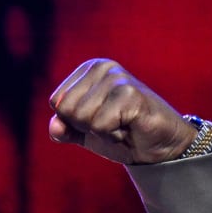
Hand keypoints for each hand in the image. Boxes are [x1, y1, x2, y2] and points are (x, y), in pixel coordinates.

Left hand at [48, 60, 197, 165]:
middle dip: (86, 126)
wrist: (157, 145)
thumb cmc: (119, 133)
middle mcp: (102, 67)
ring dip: (101, 132)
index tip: (97, 119)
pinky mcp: (130, 95)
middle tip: (111, 123)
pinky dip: (112, 135)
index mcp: (89, 69)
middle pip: (67, 110)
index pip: (56, 102)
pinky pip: (100, 126)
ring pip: (83, 118)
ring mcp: (118, 78)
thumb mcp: (83, 132)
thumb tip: (54, 127)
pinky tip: (129, 127)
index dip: (73, 121)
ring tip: (121, 124)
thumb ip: (63, 129)